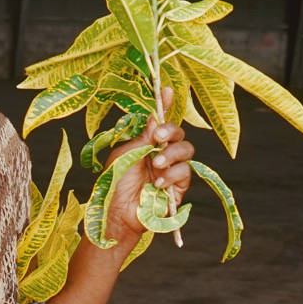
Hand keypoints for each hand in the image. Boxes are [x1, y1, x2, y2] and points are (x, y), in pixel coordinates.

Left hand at [102, 85, 193, 241]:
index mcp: (147, 144)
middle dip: (171, 131)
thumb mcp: (125, 154)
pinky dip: (173, 174)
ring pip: (187, 151)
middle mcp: (161, 154)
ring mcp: (171, 170)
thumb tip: (155, 116)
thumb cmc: (115, 184)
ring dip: (171, 154)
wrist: (116, 213)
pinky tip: (158, 183)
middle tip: (158, 137)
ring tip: (156, 164)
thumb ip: (142, 137)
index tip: (165, 89)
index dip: (165, 105)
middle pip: (179, 134)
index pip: (160, 122)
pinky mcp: (178, 188)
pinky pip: (186, 173)